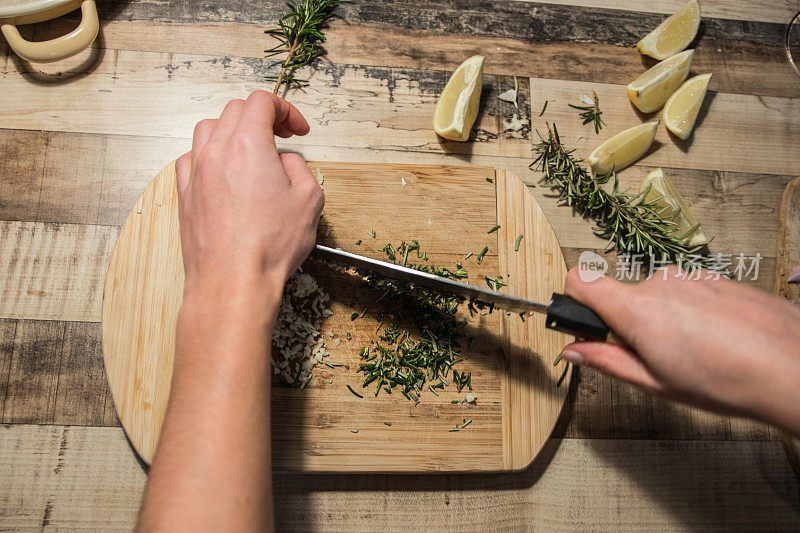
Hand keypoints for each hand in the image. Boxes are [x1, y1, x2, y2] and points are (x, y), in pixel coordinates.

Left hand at [175, 90, 323, 309]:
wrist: (232, 282)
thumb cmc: (268, 246)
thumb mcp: (309, 200)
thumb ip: (299, 168)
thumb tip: (285, 162)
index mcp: (248, 145)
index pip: (261, 102)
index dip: (285, 109)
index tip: (297, 129)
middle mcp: (215, 151)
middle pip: (233, 111)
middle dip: (261, 117)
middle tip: (281, 136)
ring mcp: (195, 172)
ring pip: (207, 129)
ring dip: (231, 131)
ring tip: (250, 151)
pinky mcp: (184, 195)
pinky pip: (190, 158)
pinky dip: (209, 155)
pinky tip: (223, 172)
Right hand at [562, 266, 799, 435]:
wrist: (790, 365)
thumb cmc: (726, 380)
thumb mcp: (654, 382)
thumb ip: (606, 361)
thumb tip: (572, 351)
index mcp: (637, 309)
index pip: (581, 280)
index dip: (574, 300)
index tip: (585, 323)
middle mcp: (659, 283)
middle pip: (622, 295)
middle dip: (629, 324)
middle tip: (655, 357)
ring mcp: (690, 276)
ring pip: (657, 295)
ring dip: (663, 319)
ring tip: (693, 352)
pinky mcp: (715, 276)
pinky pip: (687, 291)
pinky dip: (691, 313)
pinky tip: (715, 340)